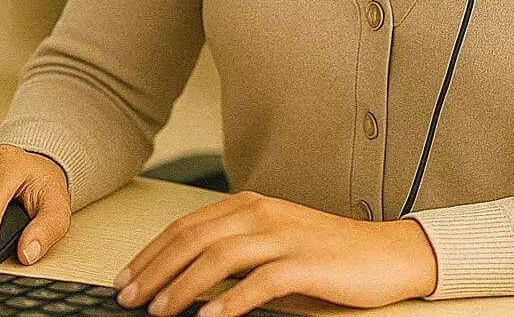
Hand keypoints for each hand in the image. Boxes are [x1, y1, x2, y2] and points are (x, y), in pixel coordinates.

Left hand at [112, 191, 437, 316]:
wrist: (387, 255)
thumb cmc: (326, 258)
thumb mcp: (272, 249)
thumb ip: (233, 258)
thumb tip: (182, 284)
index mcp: (249, 206)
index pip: (186, 227)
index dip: (150, 254)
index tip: (125, 280)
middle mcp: (262, 214)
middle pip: (193, 239)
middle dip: (155, 271)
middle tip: (129, 299)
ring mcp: (285, 236)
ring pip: (219, 257)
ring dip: (183, 287)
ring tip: (159, 312)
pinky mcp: (307, 263)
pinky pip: (260, 281)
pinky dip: (231, 301)